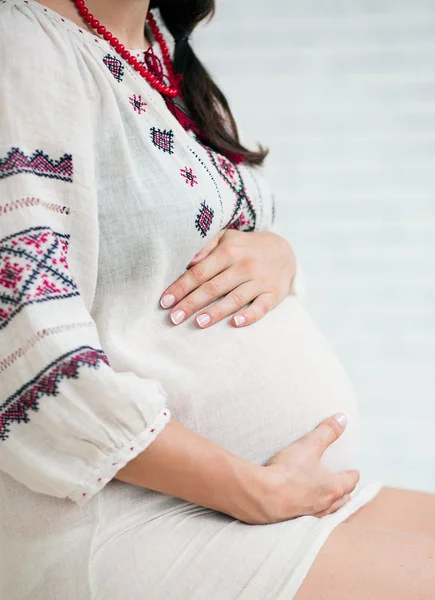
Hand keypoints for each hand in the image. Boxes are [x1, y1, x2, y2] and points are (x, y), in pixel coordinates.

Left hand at [159, 228, 295, 327]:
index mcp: (228, 251)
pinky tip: (235, 323)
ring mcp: (260, 281)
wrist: (284, 251)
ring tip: (198, 323)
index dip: (181, 287)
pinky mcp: (274, 294)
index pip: (200, 272)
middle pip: (213, 287)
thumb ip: (207, 246)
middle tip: (174, 318)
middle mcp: (244, 266)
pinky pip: (262, 307)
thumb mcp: (227, 238)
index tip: (164, 301)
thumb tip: (188, 260)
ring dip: (216, 312)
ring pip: (235, 298)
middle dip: (191, 303)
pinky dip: (249, 316)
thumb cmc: (245, 248)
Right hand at [249, 413, 359, 524]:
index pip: (350, 481)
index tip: (355, 472)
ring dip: (332, 505)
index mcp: (333, 487)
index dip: (353, 475)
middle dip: (345, 492)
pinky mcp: (294, 520)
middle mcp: (325, 504)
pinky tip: (308, 509)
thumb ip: (327, 431)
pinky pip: (311, 517)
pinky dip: (314, 512)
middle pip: (342, 499)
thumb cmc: (288, 471)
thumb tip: (343, 418)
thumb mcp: (309, 445)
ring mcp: (310, 514)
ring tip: (331, 500)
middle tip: (345, 486)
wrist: (262, 495)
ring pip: (329, 511)